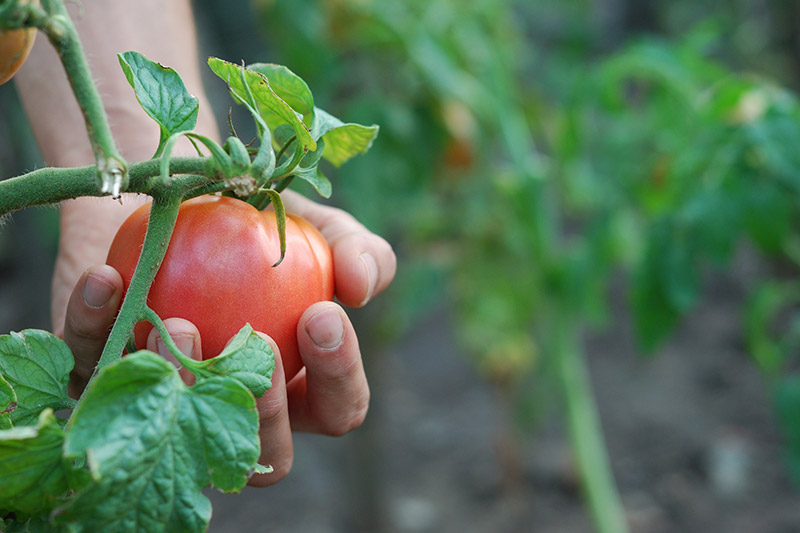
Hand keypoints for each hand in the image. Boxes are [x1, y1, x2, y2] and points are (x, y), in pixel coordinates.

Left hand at [60, 196, 395, 485]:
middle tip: (257, 340)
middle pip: (265, 457)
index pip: (337, 409)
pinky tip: (109, 279)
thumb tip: (363, 288)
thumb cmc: (256, 220)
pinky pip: (90, 371)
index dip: (338, 375)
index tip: (321, 313)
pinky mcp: (102, 376)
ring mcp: (169, 404)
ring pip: (175, 437)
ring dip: (181, 387)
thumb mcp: (315, 226)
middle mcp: (236, 409)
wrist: (172, 190)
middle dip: (264, 408)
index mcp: (298, 386)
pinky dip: (95, 327)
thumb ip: (354, 250)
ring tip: (179, 323)